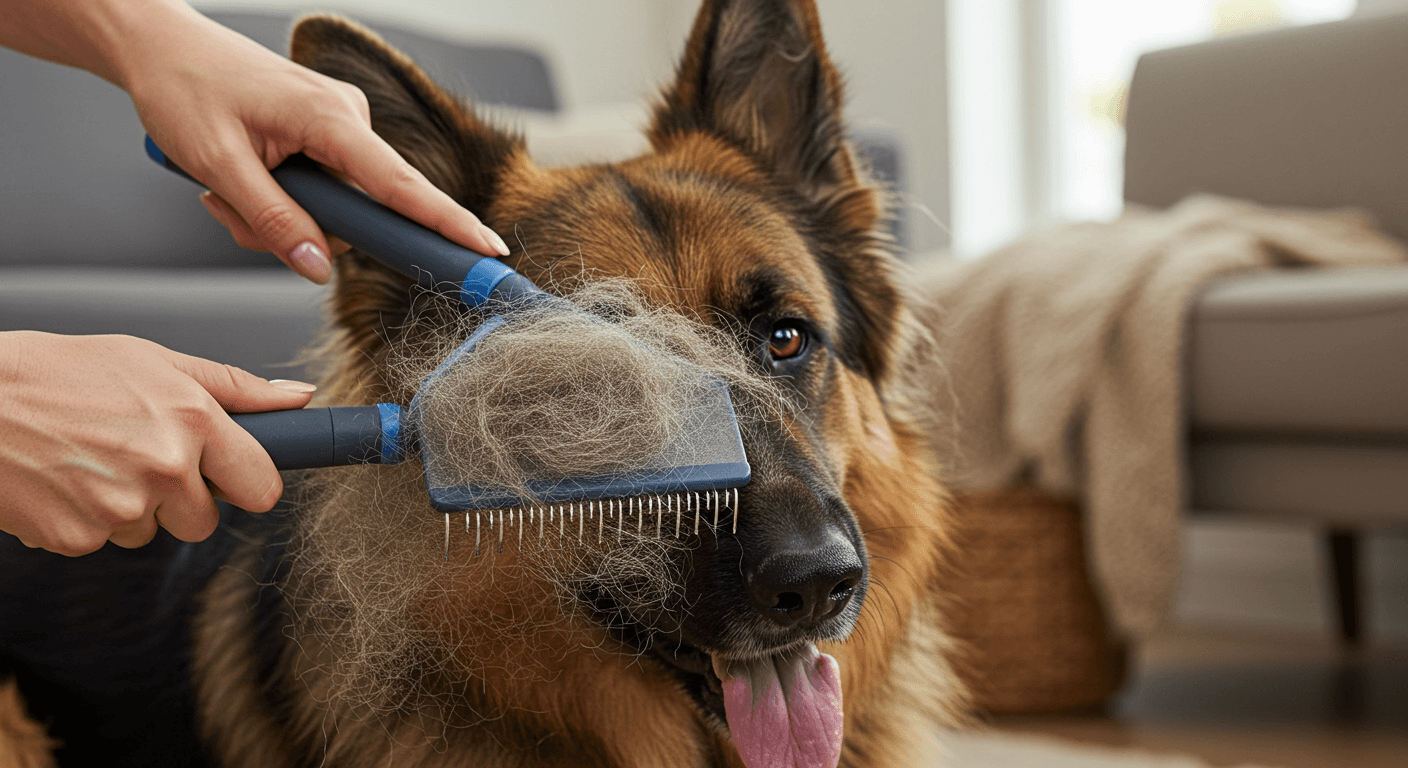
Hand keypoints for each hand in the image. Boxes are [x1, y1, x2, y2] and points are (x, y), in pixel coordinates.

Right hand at [0, 332, 315, 555]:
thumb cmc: (60, 372)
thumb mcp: (154, 361)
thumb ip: (235, 388)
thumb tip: (298, 399)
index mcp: (192, 420)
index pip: (262, 486)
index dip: (246, 483)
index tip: (232, 476)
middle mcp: (164, 467)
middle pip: (206, 520)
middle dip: (181, 498)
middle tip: (137, 456)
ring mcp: (121, 508)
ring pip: (152, 531)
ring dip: (131, 507)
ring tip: (91, 460)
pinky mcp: (78, 538)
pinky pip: (104, 541)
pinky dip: (87, 519)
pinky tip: (64, 480)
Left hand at [116, 5, 510, 281]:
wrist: (158, 47)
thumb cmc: (182, 90)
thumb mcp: (219, 165)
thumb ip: (274, 221)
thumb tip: (319, 269)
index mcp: (331, 120)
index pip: (401, 186)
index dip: (447, 223)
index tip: (488, 250)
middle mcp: (346, 119)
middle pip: (354, 212)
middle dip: (295, 229)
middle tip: (225, 210)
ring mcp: (337, 125)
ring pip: (330, 207)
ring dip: (276, 215)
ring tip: (219, 189)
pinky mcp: (323, 132)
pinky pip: (318, 188)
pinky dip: (278, 197)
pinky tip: (235, 178)